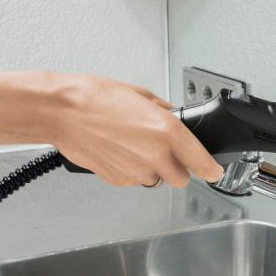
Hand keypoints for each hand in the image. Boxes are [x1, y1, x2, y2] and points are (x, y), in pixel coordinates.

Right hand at [48, 75, 223, 187]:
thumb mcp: (139, 95)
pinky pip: (134, 181)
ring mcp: (136, 172)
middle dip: (178, 168)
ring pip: (156, 180)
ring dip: (152, 169)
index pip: (201, 162)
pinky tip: (118, 151)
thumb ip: (162, 111)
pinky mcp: (118, 180)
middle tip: (165, 152)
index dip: (211, 169)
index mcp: (167, 133)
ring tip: (132, 146)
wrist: (61, 112)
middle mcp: (155, 156)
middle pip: (181, 179)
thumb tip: (172, 116)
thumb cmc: (93, 98)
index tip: (214, 171)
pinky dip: (131, 170)